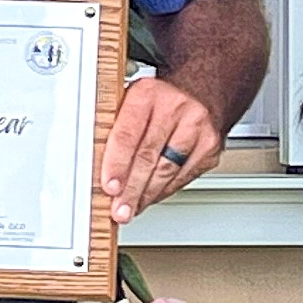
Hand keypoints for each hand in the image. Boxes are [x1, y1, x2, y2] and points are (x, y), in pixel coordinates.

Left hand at [102, 76, 224, 221]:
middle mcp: (175, 107)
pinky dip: (163, 191)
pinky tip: (150, 197)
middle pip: (149, 156)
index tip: (110, 187)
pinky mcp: (210, 147)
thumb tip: (91, 168)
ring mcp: (196, 127)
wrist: (199, 95)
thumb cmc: (156, 103)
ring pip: (167, 170)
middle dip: (131, 188)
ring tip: (131, 208)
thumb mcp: (129, 103)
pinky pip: (183, 177)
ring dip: (146, 195)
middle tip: (119, 209)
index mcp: (147, 94)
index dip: (117, 164)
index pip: (128, 134)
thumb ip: (111, 129)